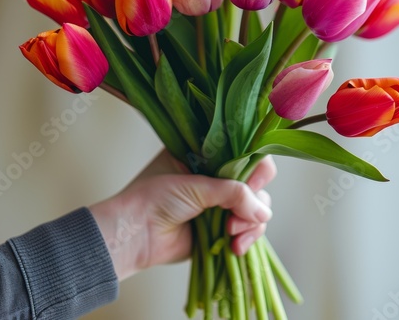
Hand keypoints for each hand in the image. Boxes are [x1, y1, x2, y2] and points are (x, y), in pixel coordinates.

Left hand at [89, 149, 275, 280]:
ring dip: (251, 222)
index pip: (244, 152)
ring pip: (257, 207)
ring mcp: (221, 203)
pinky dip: (248, 238)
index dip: (254, 167)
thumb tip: (264, 212)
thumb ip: (233, 192)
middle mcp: (217, 176)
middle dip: (253, 199)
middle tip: (237, 213)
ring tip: (231, 232)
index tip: (250, 183)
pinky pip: (248, 229)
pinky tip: (235, 247)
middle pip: (256, 181)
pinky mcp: (222, 228)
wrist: (133, 234)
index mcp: (207, 154)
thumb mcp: (195, 186)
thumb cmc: (155, 198)